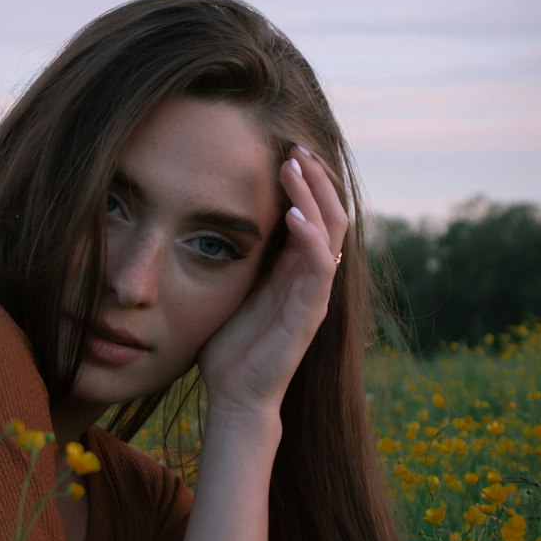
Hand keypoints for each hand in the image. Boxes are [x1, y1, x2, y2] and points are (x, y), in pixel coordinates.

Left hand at [197, 144, 347, 415]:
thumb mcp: (229, 285)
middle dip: (314, 177)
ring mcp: (314, 294)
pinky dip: (309, 239)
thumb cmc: (228, 343)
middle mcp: (310, 275)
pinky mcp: (310, 315)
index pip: (312, 210)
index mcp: (292, 266)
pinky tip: (294, 215)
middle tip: (294, 145)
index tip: (284, 146)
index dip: (304, 179)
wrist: (234, 395)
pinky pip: (318, 269)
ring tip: (294, 166)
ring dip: (314, 196)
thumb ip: (236, 254)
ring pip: (329, 232)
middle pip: (328, 212)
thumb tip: (210, 215)